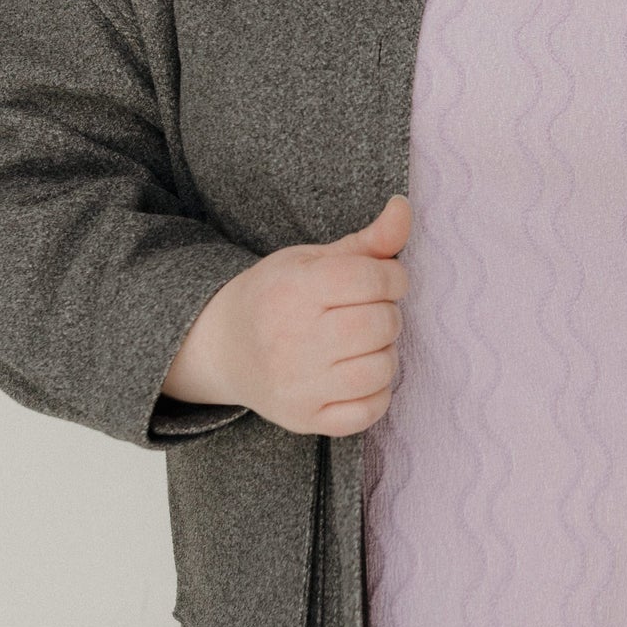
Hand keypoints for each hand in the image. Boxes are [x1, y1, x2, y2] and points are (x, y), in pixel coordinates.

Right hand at [160, 193, 411, 437]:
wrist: (223, 347)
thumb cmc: (276, 296)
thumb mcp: (312, 259)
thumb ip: (367, 241)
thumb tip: (404, 208)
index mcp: (293, 290)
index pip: (372, 279)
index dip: (393, 277)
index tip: (385, 280)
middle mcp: (292, 340)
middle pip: (381, 324)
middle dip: (388, 313)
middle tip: (369, 311)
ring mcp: (298, 386)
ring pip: (381, 369)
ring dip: (384, 353)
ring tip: (363, 343)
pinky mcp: (305, 419)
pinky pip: (369, 412)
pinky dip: (376, 392)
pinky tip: (358, 374)